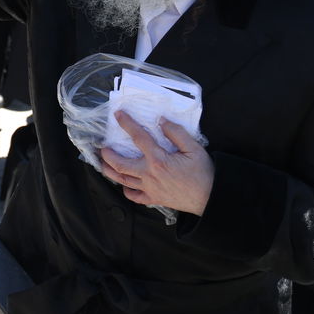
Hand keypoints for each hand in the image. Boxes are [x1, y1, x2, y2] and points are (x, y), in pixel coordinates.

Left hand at [99, 112, 213, 215]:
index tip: (118, 115)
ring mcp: (150, 188)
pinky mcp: (154, 199)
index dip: (127, 124)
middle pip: (121, 164)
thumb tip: (162, 121)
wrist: (211, 198)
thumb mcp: (194, 148)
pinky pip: (134, 197)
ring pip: (123, 181)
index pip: (138, 138)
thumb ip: (176, 133)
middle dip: (108, 155)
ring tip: (103, 164)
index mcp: (158, 160)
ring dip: (110, 171)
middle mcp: (149, 174)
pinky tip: (124, 185)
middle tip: (102, 147)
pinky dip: (126, 191)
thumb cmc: (204, 173)